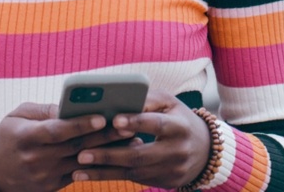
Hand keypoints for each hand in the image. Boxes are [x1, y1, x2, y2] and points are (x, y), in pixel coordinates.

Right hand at [0, 102, 136, 191]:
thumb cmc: (8, 135)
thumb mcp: (17, 116)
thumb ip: (44, 111)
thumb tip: (69, 107)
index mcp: (26, 137)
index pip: (57, 130)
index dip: (80, 124)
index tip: (102, 116)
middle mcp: (36, 158)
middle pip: (76, 146)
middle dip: (104, 135)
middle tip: (127, 124)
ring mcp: (45, 175)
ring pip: (83, 163)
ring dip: (109, 152)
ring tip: (132, 141)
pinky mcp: (52, 186)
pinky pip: (80, 175)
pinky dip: (100, 166)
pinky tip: (117, 157)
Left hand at [69, 92, 212, 188]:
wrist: (205, 151)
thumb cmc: (179, 118)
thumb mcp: (170, 104)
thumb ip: (147, 100)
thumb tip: (118, 100)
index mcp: (179, 126)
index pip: (156, 124)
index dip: (136, 122)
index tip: (114, 120)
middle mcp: (177, 151)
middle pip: (140, 154)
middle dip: (109, 155)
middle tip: (82, 153)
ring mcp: (170, 170)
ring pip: (133, 171)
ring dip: (103, 171)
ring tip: (78, 169)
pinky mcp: (163, 182)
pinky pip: (133, 179)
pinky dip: (110, 176)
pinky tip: (89, 175)